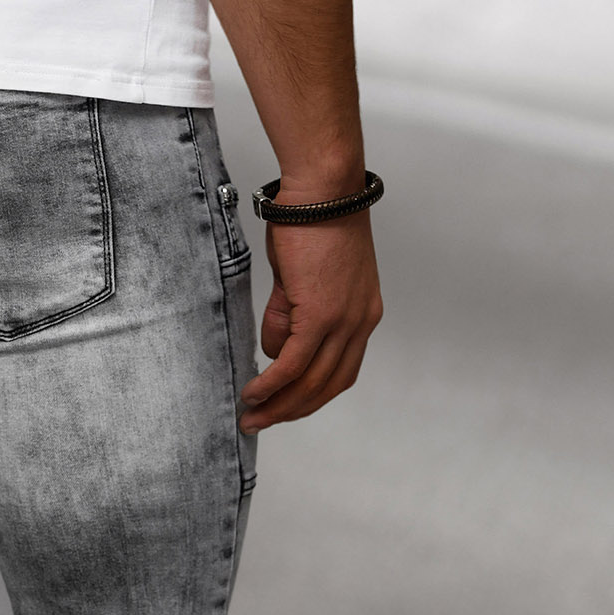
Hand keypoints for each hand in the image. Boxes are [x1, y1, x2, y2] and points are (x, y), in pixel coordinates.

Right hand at [239, 208, 381, 431]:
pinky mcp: (321, 315)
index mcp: (363, 316)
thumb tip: (275, 351)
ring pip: (310, 382)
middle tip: (260, 424)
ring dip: (279, 406)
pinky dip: (272, 385)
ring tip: (251, 417)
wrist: (322, 190)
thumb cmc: (312, 221)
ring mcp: (343, 322)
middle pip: (326, 387)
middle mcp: (360, 324)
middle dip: (291, 411)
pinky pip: (293, 364)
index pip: (339, 373)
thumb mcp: (301, 279)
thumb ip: (289, 317)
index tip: (283, 408)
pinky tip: (253, 396)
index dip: (310, 397)